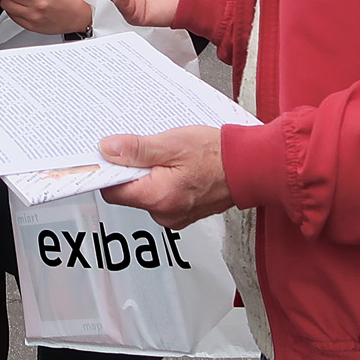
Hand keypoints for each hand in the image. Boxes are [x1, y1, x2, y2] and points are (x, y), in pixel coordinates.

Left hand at [98, 126, 232, 227]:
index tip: (108, 154)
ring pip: (147, 193)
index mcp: (158, 198)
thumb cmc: (218, 156)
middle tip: (144, 148)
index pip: (112, 191)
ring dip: (149, 173)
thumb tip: (108, 150)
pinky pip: (163, 196)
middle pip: (129, 192)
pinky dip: (164, 180)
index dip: (108, 171)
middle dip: (132, 169)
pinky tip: (176, 164)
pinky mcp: (185, 211)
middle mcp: (165, 213)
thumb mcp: (172, 144)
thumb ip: (137, 149)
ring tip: (165, 154)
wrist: (251, 166)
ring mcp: (176, 215)